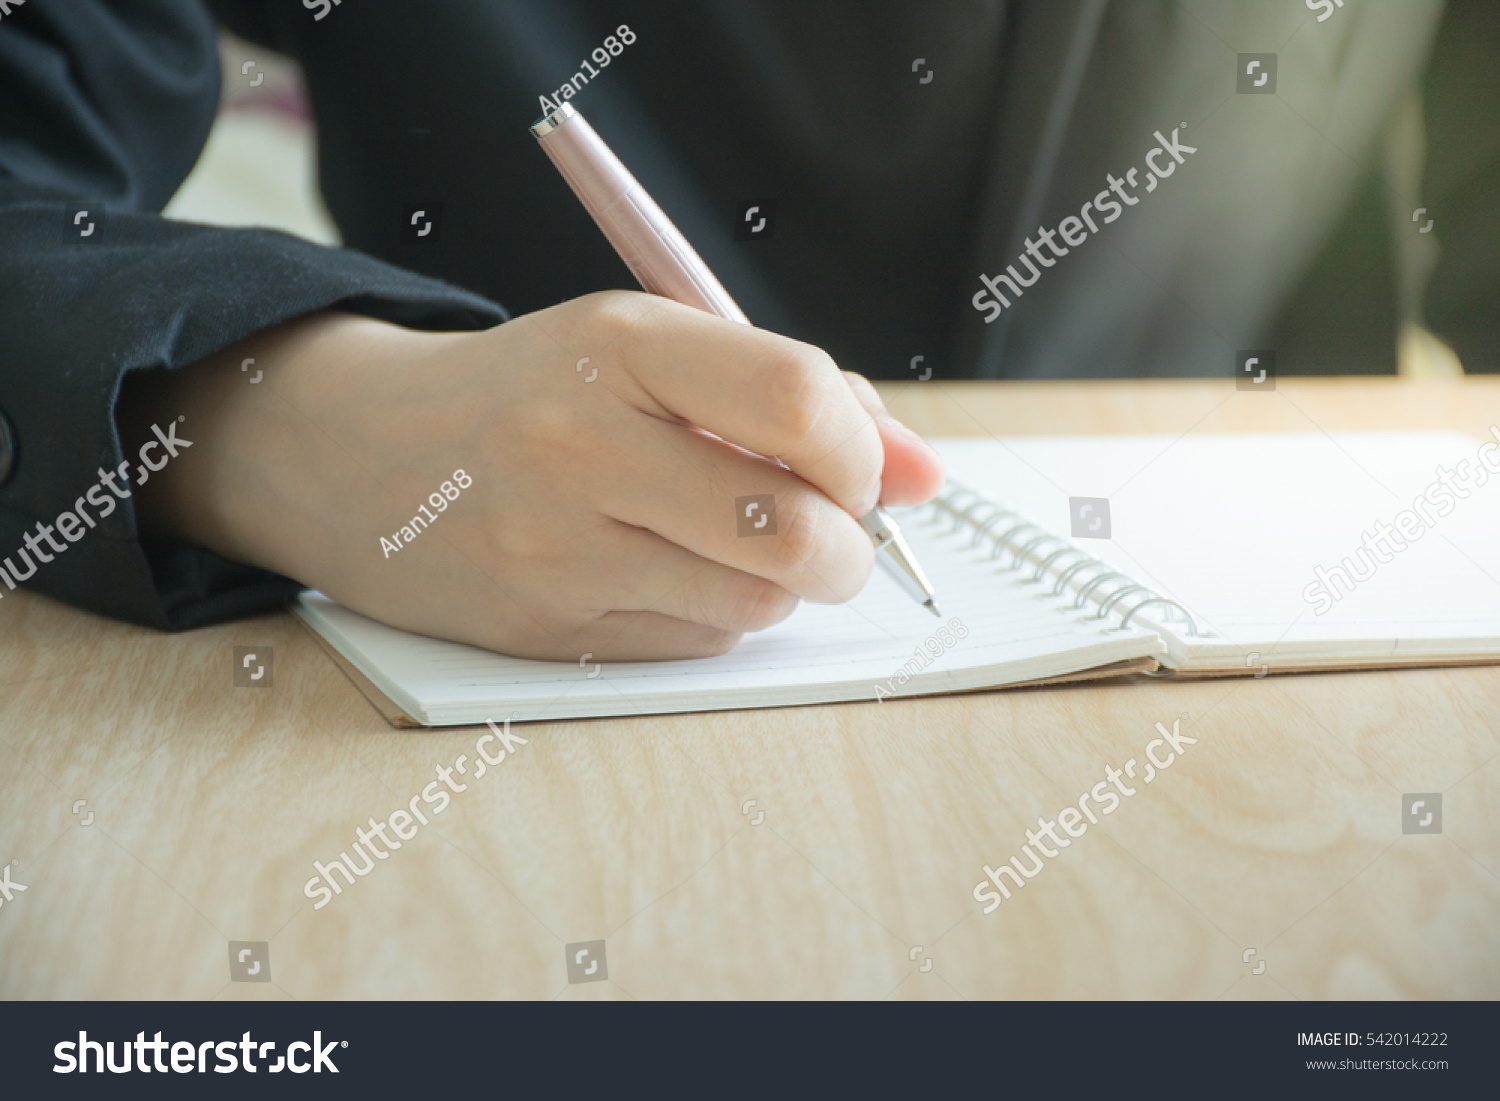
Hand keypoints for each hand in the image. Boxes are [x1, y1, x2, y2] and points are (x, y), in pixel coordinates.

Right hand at [122, 291, 944, 659]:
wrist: (366, 456)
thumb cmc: (537, 390)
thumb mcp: (650, 347)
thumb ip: (793, 393)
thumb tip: (925, 475)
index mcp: (620, 346)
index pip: (798, 401)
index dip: (863, 449)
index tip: (861, 468)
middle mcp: (584, 447)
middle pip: (792, 530)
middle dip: (848, 548)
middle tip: (834, 535)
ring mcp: (560, 550)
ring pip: (754, 603)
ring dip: (782, 586)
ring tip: (740, 544)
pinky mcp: (548, 631)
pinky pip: (694, 644)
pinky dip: (717, 616)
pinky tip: (671, 573)